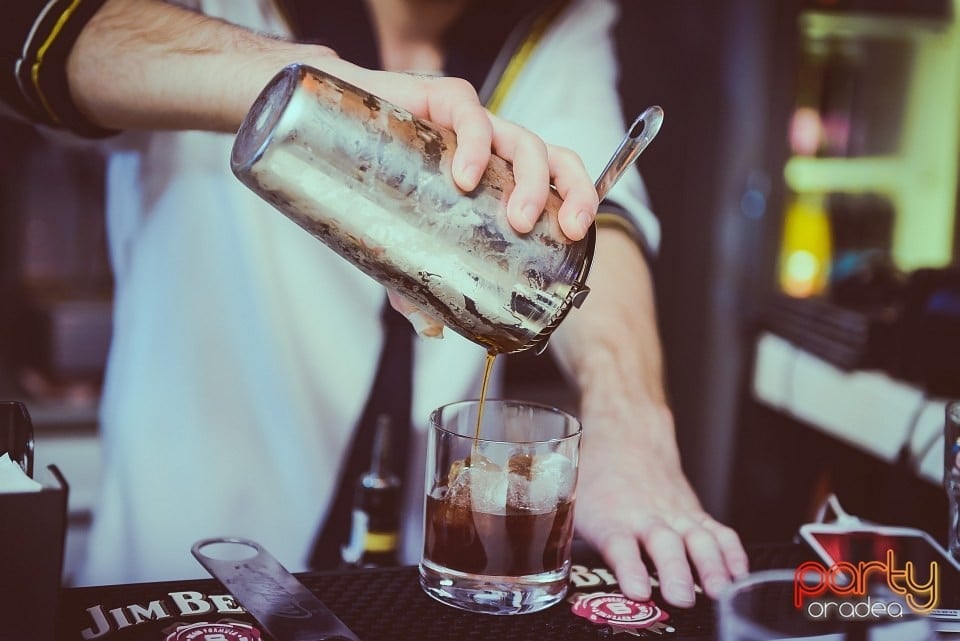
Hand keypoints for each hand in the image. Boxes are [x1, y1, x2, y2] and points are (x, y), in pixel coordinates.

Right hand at [67, 1, 598, 239]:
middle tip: (555, 229)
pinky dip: (477, 141)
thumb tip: (434, 331)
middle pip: (553, 157)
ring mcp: (467, 121)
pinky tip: (468, 174)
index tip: (574, 238)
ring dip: (531, 176)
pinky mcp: (435, 98)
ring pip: (521, 134)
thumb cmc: (373, 183)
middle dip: (568, 192)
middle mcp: (492, 145)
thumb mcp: (399, 242)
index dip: (577, 201)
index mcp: (499, 175)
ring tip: (518, 215)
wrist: (323, 129)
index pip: (557, 180)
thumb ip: (417, 284)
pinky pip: (469, 111)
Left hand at [574, 399, 748, 607]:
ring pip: (698, 539)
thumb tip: (550, 577)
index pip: (619, 544)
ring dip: (711, 566)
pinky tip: (740, 576)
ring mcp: (675, 514)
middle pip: (663, 544)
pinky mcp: (695, 514)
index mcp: (610, 517)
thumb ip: (567, 542)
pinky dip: (733, 554)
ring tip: (719, 592)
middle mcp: (646, 516)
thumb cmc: (595, 480)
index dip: (628, 568)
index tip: (636, 590)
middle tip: (681, 597)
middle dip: (674, 571)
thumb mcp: (570, 506)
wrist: (626, 436)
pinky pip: (719, 533)